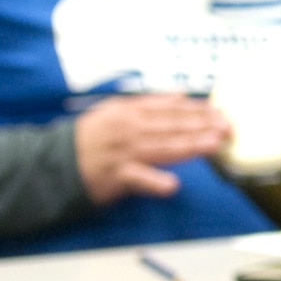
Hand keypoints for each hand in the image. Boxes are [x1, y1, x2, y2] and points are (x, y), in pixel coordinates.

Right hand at [75, 95, 229, 205]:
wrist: (53, 162)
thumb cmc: (91, 138)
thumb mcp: (116, 111)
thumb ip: (150, 103)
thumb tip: (181, 95)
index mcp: (130, 112)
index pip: (170, 109)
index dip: (197, 111)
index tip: (220, 112)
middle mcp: (128, 129)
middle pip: (171, 126)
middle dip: (202, 126)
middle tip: (227, 127)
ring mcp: (122, 152)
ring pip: (162, 148)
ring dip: (190, 146)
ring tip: (213, 145)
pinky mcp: (114, 175)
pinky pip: (137, 178)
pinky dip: (154, 182)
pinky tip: (172, 185)